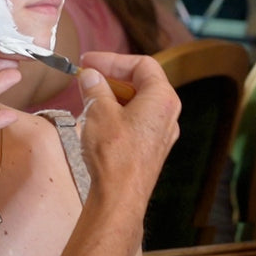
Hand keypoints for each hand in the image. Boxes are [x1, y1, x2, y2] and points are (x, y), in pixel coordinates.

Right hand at [76, 51, 180, 213]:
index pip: (141, 64)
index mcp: (162, 99)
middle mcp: (168, 114)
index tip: (89, 61)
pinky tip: (97, 115)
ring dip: (112, 93)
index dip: (113, 59)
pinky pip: (136, 119)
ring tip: (88, 93)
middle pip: (142, 81)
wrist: (119, 196)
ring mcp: (161, 132)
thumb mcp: (98, 110)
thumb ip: (95, 87)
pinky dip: (117, 110)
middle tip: (87, 74)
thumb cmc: (114, 154)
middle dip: (112, 75)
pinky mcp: (151, 147)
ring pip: (138, 101)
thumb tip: (90, 75)